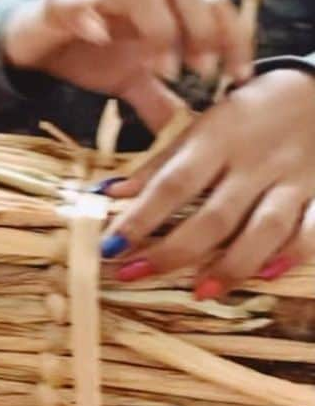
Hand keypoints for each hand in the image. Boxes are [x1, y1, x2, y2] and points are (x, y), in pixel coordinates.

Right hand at [2, 0, 252, 130]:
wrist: (32, 43)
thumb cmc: (88, 55)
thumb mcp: (132, 84)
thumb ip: (163, 104)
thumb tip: (198, 141)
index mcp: (161, 10)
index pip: (213, 5)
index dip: (234, 36)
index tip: (239, 78)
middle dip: (200, 28)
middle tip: (199, 73)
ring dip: (158, 24)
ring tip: (158, 68)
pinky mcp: (58, 7)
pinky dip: (84, 14)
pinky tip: (97, 38)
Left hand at [101, 69, 314, 295]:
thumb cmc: (248, 113)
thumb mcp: (201, 126)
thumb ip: (160, 163)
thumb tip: (110, 192)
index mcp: (216, 139)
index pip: (172, 184)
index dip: (140, 218)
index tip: (111, 246)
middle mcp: (253, 162)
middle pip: (215, 215)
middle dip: (174, 250)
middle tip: (137, 274)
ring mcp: (293, 180)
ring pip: (265, 228)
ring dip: (233, 264)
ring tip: (201, 292)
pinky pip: (313, 230)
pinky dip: (294, 254)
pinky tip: (267, 275)